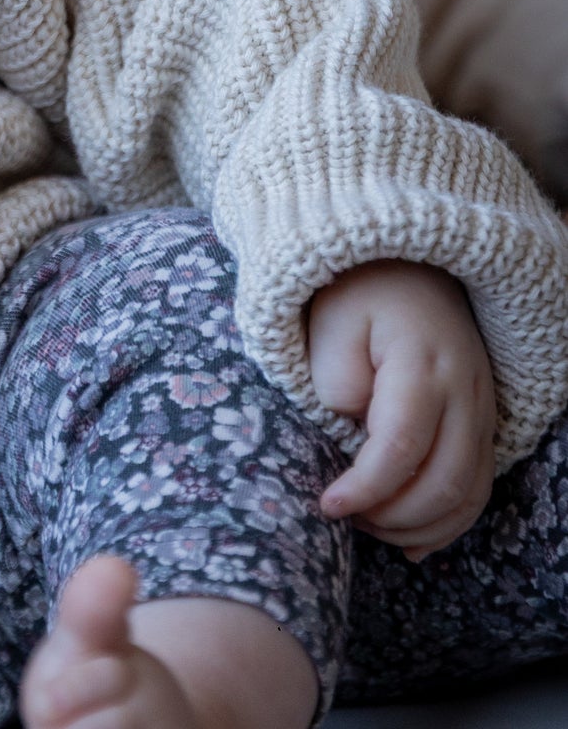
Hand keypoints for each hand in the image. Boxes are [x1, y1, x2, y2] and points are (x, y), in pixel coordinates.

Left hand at [308, 259, 495, 558]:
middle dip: (391, 515)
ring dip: (419, 525)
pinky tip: (411, 542)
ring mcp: (482, 408)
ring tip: (370, 527)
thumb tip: (351, 429)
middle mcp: (464, 391)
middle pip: (442, 481)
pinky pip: (478, 486)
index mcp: (422, 363)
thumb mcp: (330, 322)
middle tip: (347, 517)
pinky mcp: (483, 422)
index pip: (400, 445)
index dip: (364, 487)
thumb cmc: (358, 294)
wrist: (407, 268)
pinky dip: (448, 522)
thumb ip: (336, 379)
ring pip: (468, 493)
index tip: (327, 504)